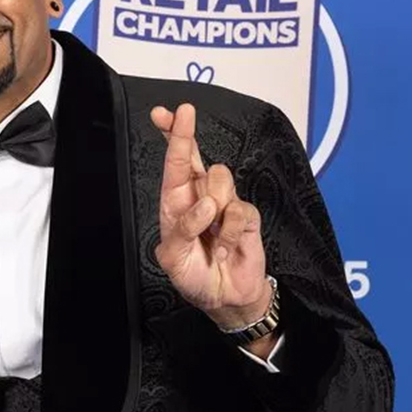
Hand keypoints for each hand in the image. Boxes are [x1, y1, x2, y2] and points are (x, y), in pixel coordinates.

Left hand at [151, 103, 270, 327]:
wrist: (223, 298)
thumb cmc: (194, 275)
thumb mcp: (173, 258)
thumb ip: (182, 230)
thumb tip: (206, 205)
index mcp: (177, 203)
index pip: (174, 164)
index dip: (171, 136)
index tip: (164, 113)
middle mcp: (200, 197)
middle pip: (197, 156)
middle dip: (185, 133)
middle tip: (182, 114)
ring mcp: (225, 204)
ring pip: (220, 178)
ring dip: (212, 206)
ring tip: (209, 235)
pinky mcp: (247, 217)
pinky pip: (239, 211)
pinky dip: (229, 234)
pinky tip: (222, 250)